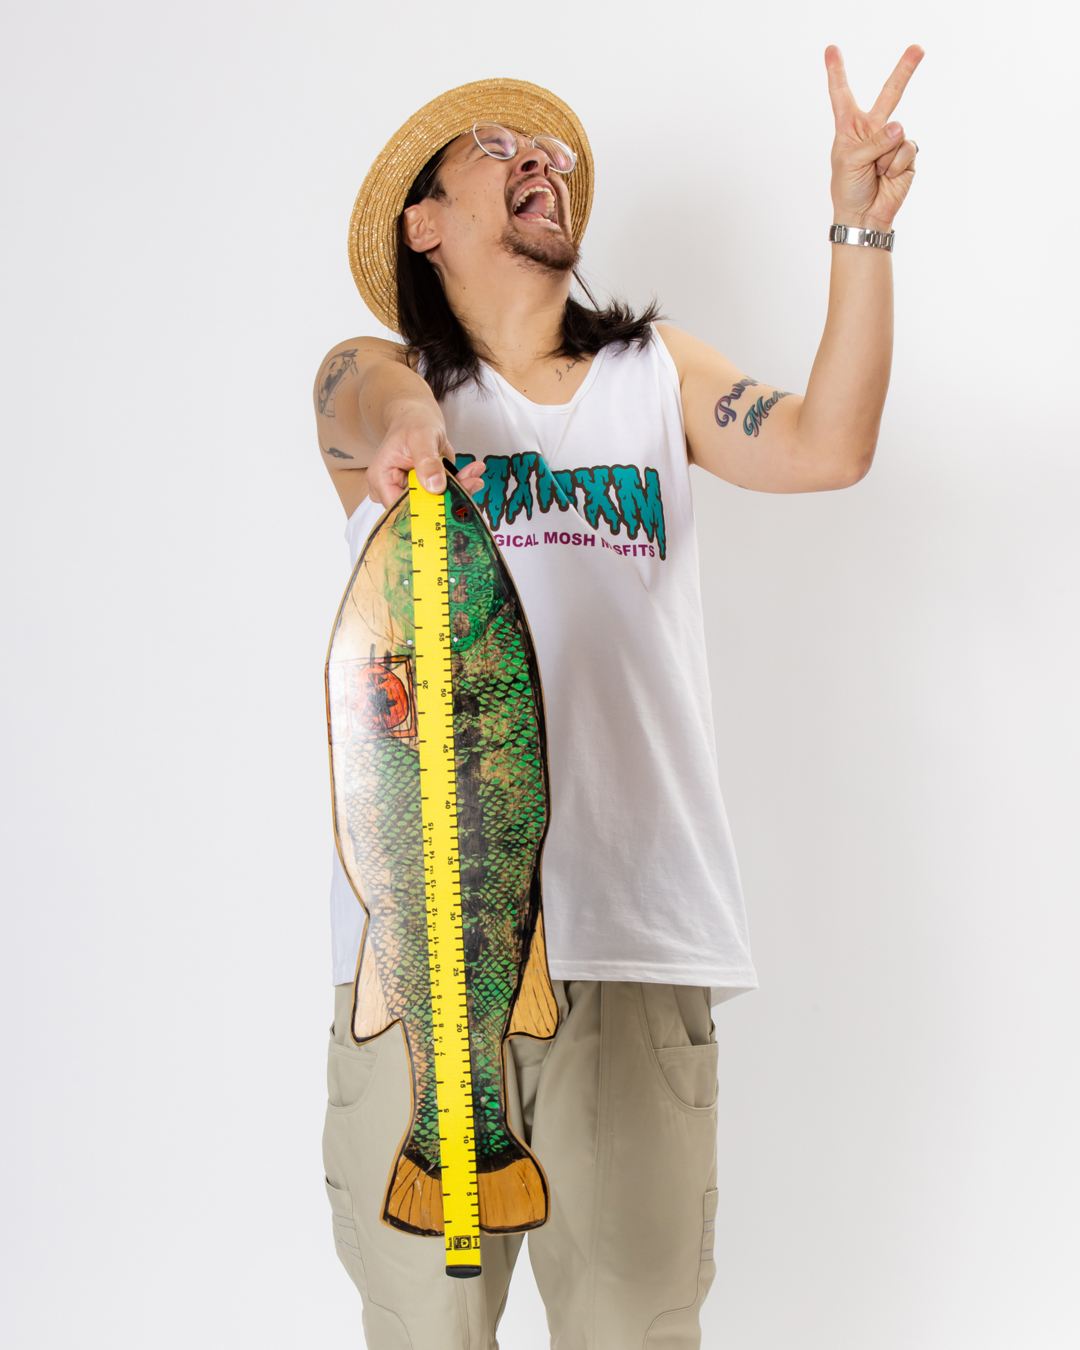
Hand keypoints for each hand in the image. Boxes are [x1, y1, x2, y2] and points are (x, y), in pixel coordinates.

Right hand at [366, 410, 484, 506]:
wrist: (420, 418)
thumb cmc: (413, 423)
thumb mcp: (420, 437)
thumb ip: (426, 461)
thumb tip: (435, 486)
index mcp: (381, 479)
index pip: (400, 506)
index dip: (424, 509)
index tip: (450, 499)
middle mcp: (393, 490)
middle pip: (421, 507)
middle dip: (448, 497)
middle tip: (473, 481)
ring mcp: (411, 492)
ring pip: (437, 503)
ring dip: (459, 489)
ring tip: (475, 473)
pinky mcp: (427, 490)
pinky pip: (445, 494)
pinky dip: (461, 484)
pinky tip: (474, 472)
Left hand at [825, 44, 923, 231]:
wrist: (864, 216)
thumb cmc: (849, 189)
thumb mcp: (851, 161)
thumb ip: (873, 141)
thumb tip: (899, 129)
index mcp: (849, 127)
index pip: (842, 94)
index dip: (837, 72)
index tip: (831, 49)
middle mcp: (872, 129)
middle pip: (890, 93)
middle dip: (905, 70)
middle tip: (918, 48)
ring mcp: (892, 140)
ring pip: (897, 133)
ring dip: (884, 157)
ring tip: (875, 173)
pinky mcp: (907, 154)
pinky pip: (906, 150)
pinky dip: (896, 165)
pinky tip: (888, 176)